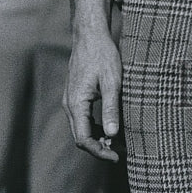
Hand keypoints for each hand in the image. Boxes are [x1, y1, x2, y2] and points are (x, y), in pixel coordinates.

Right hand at [63, 30, 122, 162]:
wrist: (90, 35)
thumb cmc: (103, 55)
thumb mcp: (112, 81)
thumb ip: (111, 108)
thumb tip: (113, 135)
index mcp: (76, 103)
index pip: (83, 139)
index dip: (99, 151)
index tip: (116, 157)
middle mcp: (70, 104)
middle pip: (81, 136)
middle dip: (100, 147)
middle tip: (121, 152)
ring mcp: (71, 100)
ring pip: (82, 128)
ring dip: (98, 137)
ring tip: (120, 142)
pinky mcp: (76, 95)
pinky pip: (83, 118)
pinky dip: (96, 126)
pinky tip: (111, 126)